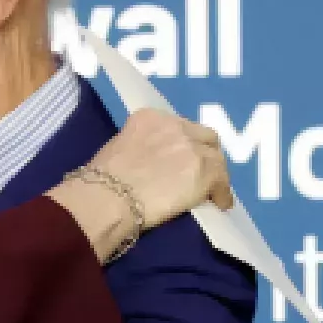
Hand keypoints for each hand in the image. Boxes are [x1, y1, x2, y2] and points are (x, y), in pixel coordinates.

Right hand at [89, 109, 235, 225]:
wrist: (107, 198)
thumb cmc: (100, 182)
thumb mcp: (119, 149)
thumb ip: (141, 148)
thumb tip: (150, 163)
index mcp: (150, 117)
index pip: (178, 127)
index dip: (183, 144)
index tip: (181, 158)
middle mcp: (175, 126)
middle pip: (204, 136)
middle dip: (205, 153)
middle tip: (202, 171)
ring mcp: (192, 147)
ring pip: (217, 159)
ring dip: (216, 174)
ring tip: (213, 191)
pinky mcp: (205, 171)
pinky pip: (222, 183)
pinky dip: (221, 194)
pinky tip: (220, 204)